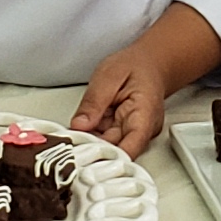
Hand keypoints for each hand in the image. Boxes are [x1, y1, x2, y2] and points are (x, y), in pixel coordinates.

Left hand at [71, 47, 178, 164]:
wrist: (150, 63)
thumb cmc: (135, 66)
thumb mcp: (109, 76)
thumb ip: (94, 102)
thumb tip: (79, 125)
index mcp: (144, 116)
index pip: (128, 150)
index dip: (105, 157)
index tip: (83, 153)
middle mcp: (143, 131)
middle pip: (115, 152)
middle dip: (91, 149)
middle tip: (71, 140)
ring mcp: (134, 134)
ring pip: (108, 148)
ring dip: (91, 142)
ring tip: (76, 132)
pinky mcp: (125, 134)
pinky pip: (107, 141)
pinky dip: (94, 136)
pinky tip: (84, 128)